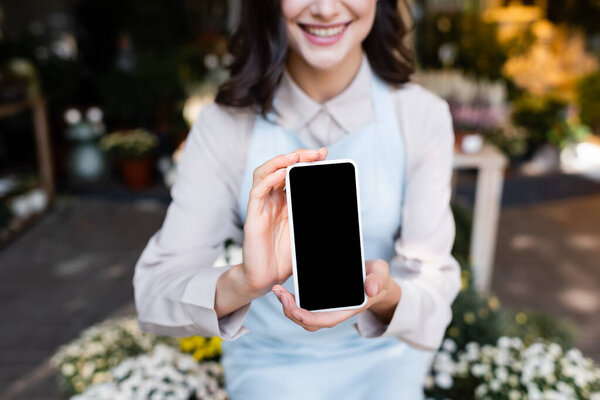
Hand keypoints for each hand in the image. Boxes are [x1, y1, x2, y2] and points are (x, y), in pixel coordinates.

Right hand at [240, 147, 327, 296]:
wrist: (267, 280)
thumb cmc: (287, 257)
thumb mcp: (308, 233)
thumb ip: (317, 217)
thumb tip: (340, 204)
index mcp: (286, 201)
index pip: (294, 172)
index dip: (307, 161)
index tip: (324, 154)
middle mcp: (272, 199)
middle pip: (280, 167)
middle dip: (298, 156)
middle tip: (317, 153)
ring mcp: (261, 206)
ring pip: (264, 173)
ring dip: (280, 161)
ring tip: (297, 157)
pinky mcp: (253, 216)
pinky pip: (258, 191)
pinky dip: (269, 178)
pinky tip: (282, 173)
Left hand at [271, 259, 401, 330]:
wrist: (374, 279)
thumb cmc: (377, 278)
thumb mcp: (380, 274)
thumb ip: (378, 280)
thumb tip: (370, 288)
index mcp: (347, 309)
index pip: (324, 320)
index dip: (307, 318)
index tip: (294, 310)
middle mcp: (334, 312)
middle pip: (308, 321)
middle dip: (291, 311)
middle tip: (279, 294)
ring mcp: (326, 307)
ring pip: (302, 314)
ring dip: (287, 305)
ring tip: (277, 291)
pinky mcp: (320, 299)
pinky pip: (302, 304)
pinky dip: (291, 299)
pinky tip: (281, 289)